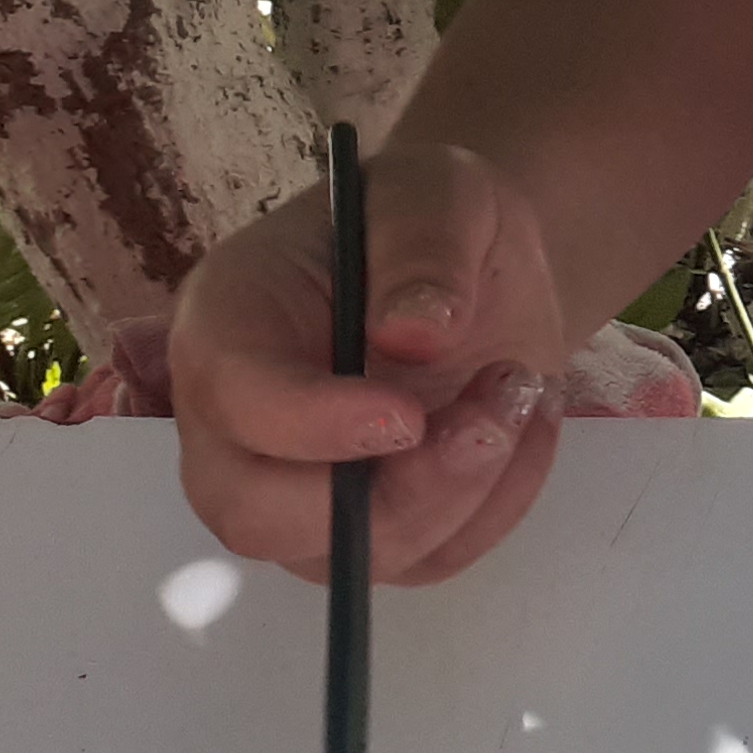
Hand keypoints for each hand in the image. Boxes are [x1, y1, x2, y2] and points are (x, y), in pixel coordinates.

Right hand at [168, 143, 574, 584]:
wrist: (478, 267)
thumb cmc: (432, 219)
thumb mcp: (439, 193)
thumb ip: (424, 248)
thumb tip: (416, 333)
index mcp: (227, 324)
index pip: (233, 401)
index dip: (310, 424)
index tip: (406, 415)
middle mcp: (239, 426)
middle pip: (257, 516)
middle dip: (389, 492)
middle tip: (491, 418)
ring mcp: (299, 491)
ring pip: (352, 556)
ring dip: (461, 492)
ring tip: (521, 387)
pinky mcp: (372, 528)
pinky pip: (430, 558)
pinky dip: (497, 504)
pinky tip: (526, 419)